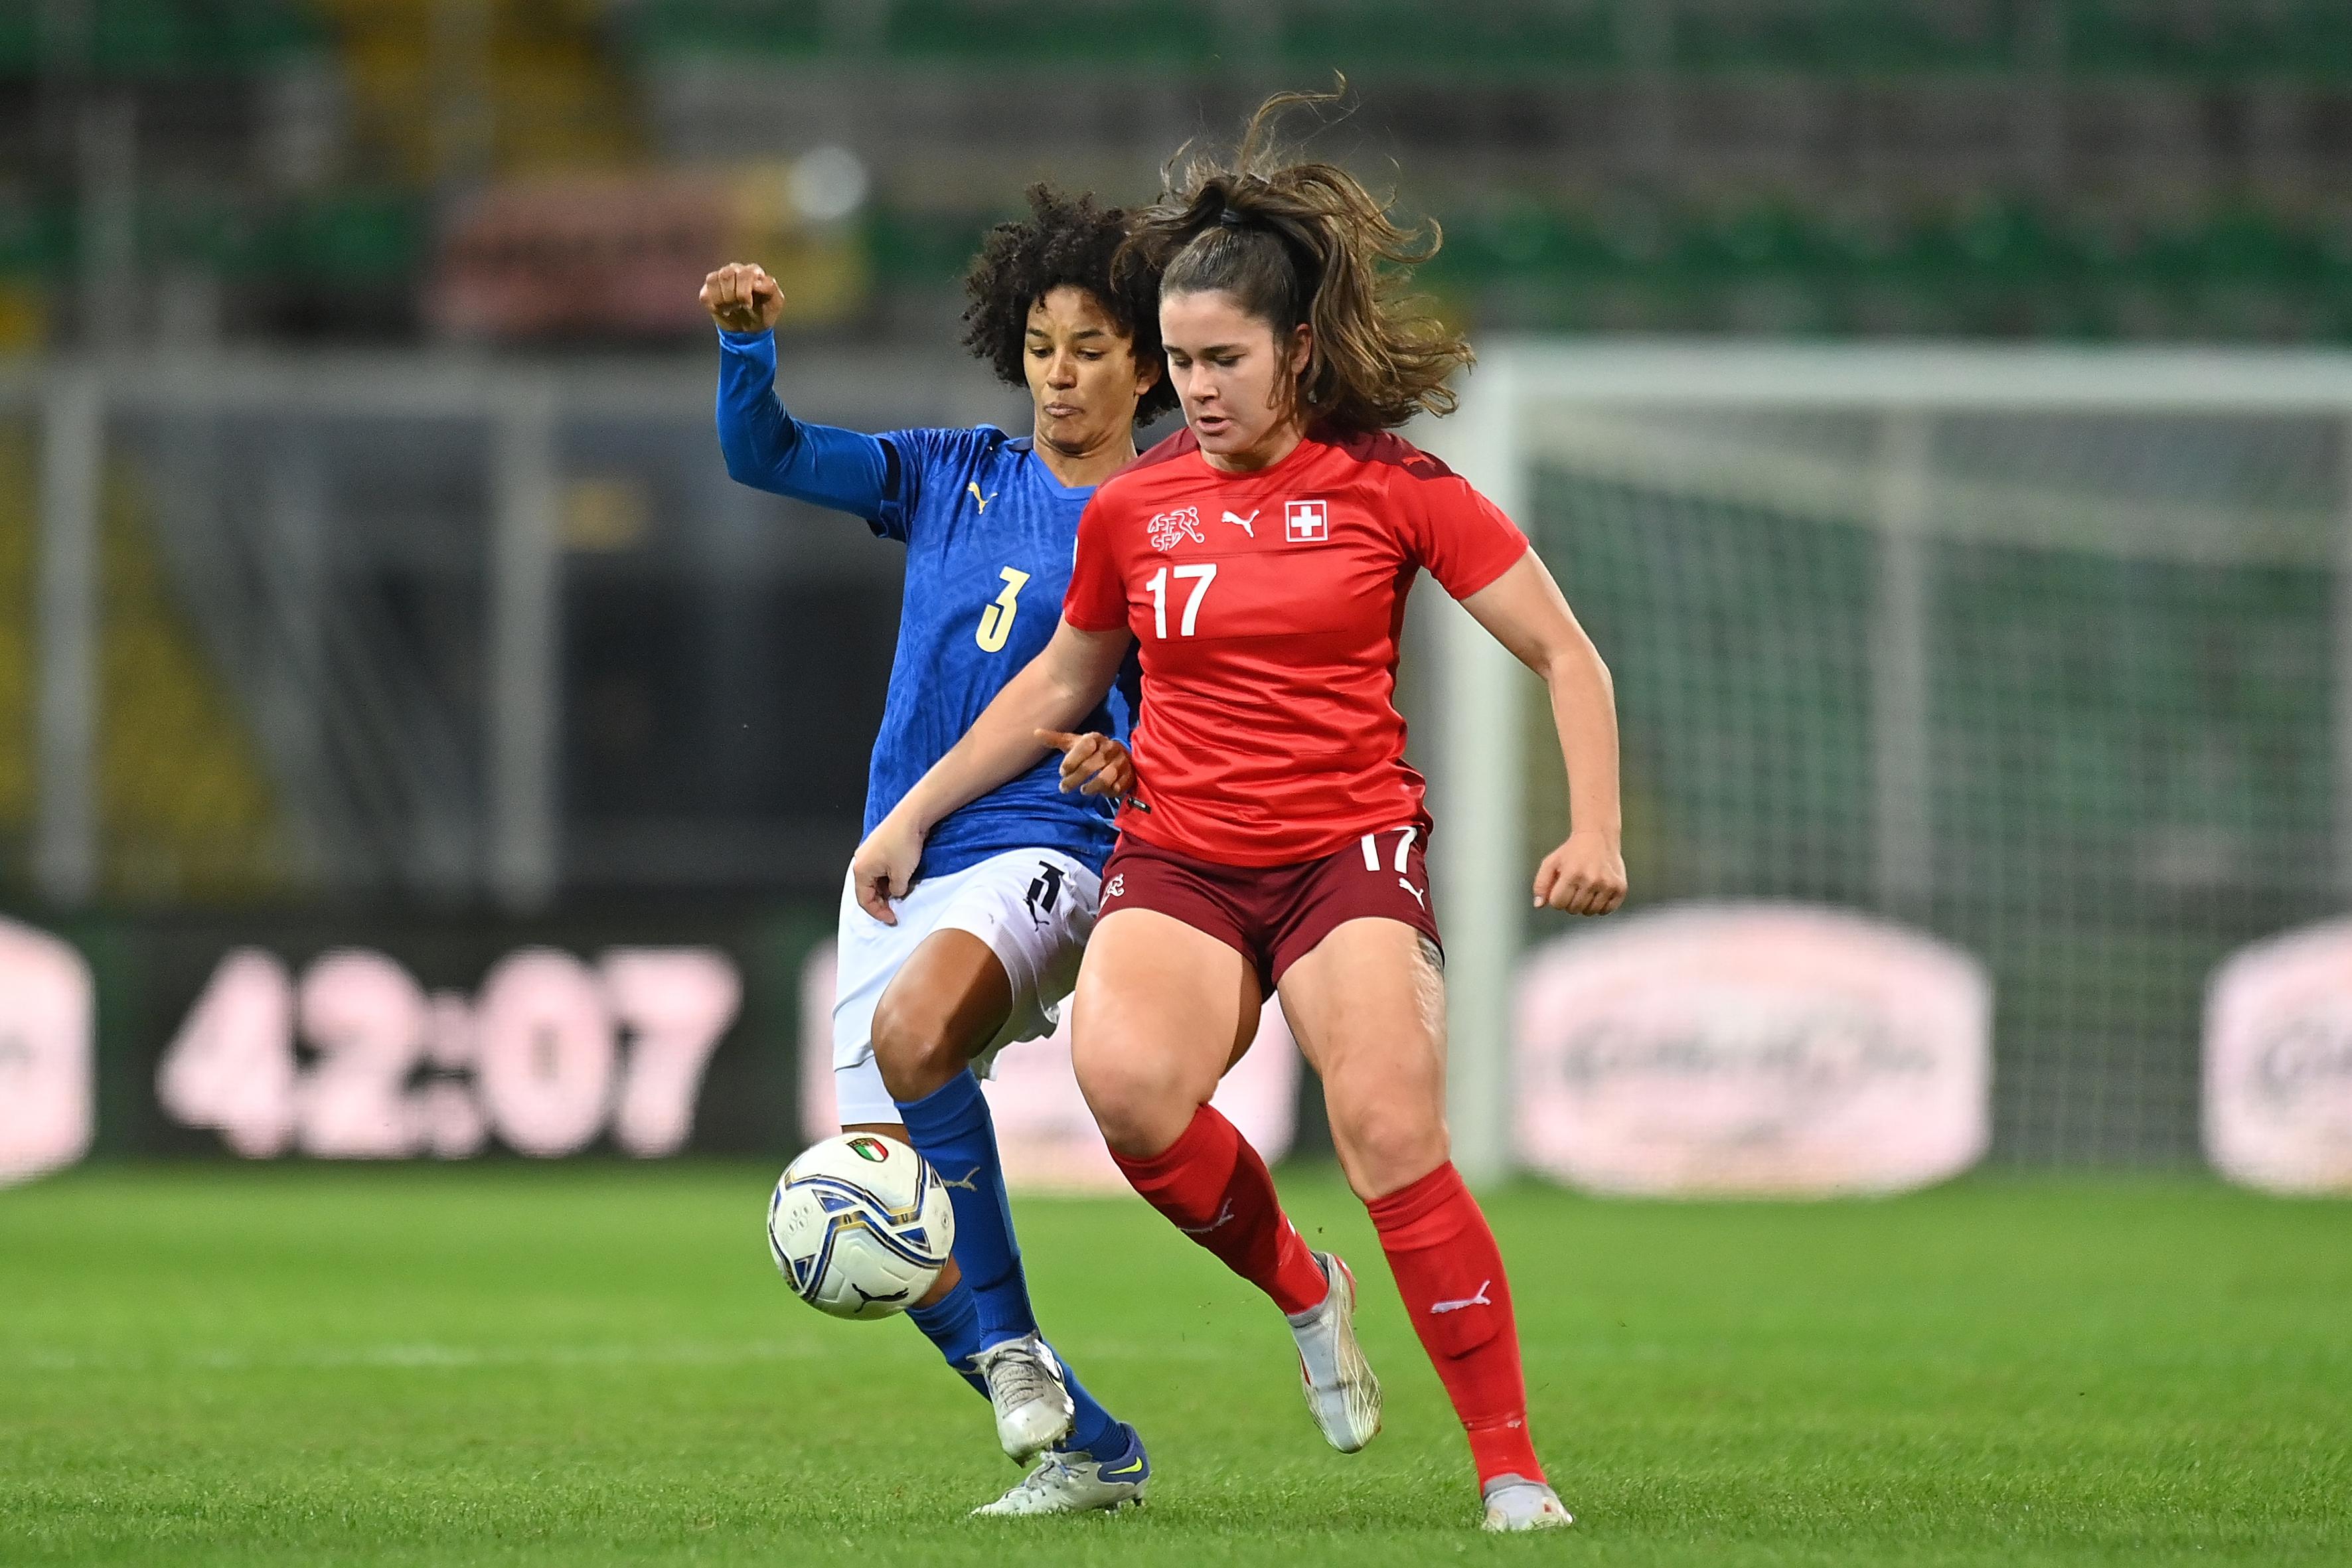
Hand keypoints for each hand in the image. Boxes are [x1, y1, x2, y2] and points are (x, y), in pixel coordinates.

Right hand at [700, 262, 783, 332]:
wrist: (751, 330)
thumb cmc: (764, 312)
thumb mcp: (775, 302)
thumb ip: (770, 288)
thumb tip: (755, 282)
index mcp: (753, 270)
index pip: (744, 273)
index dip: (743, 292)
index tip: (748, 306)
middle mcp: (736, 269)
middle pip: (726, 274)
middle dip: (732, 296)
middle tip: (739, 307)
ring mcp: (720, 278)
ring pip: (712, 280)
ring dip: (722, 300)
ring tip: (731, 309)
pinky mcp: (708, 290)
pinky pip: (704, 295)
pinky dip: (713, 306)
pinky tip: (722, 311)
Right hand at [848, 811, 924, 925]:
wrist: (912, 817)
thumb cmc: (904, 843)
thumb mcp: (901, 876)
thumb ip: (896, 891)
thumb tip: (895, 892)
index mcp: (861, 870)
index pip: (864, 900)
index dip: (878, 912)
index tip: (892, 918)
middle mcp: (861, 860)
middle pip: (867, 889)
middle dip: (880, 901)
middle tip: (894, 910)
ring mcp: (869, 852)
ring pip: (874, 879)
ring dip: (885, 889)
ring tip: (900, 893)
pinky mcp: (879, 846)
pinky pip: (880, 868)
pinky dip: (888, 877)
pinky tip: (900, 879)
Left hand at [1037, 729, 1134, 797]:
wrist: (1120, 755)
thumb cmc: (1092, 750)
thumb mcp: (1074, 743)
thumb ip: (1057, 739)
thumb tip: (1035, 733)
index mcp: (1096, 738)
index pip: (1084, 746)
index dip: (1072, 760)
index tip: (1062, 771)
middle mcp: (1110, 748)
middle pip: (1092, 765)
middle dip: (1076, 778)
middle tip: (1063, 788)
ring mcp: (1121, 762)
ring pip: (1106, 777)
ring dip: (1092, 786)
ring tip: (1083, 791)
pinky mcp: (1129, 775)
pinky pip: (1118, 786)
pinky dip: (1108, 792)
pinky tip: (1102, 793)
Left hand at [1533, 829, 1626, 915]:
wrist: (1598, 837)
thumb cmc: (1571, 853)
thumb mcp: (1551, 863)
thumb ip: (1541, 884)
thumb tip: (1539, 905)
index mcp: (1572, 873)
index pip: (1557, 903)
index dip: (1556, 898)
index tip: (1560, 888)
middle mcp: (1591, 880)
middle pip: (1573, 909)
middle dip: (1569, 901)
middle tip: (1574, 886)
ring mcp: (1607, 884)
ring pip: (1590, 912)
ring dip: (1584, 905)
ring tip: (1585, 889)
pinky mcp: (1620, 887)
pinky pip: (1607, 910)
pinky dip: (1600, 906)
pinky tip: (1597, 893)